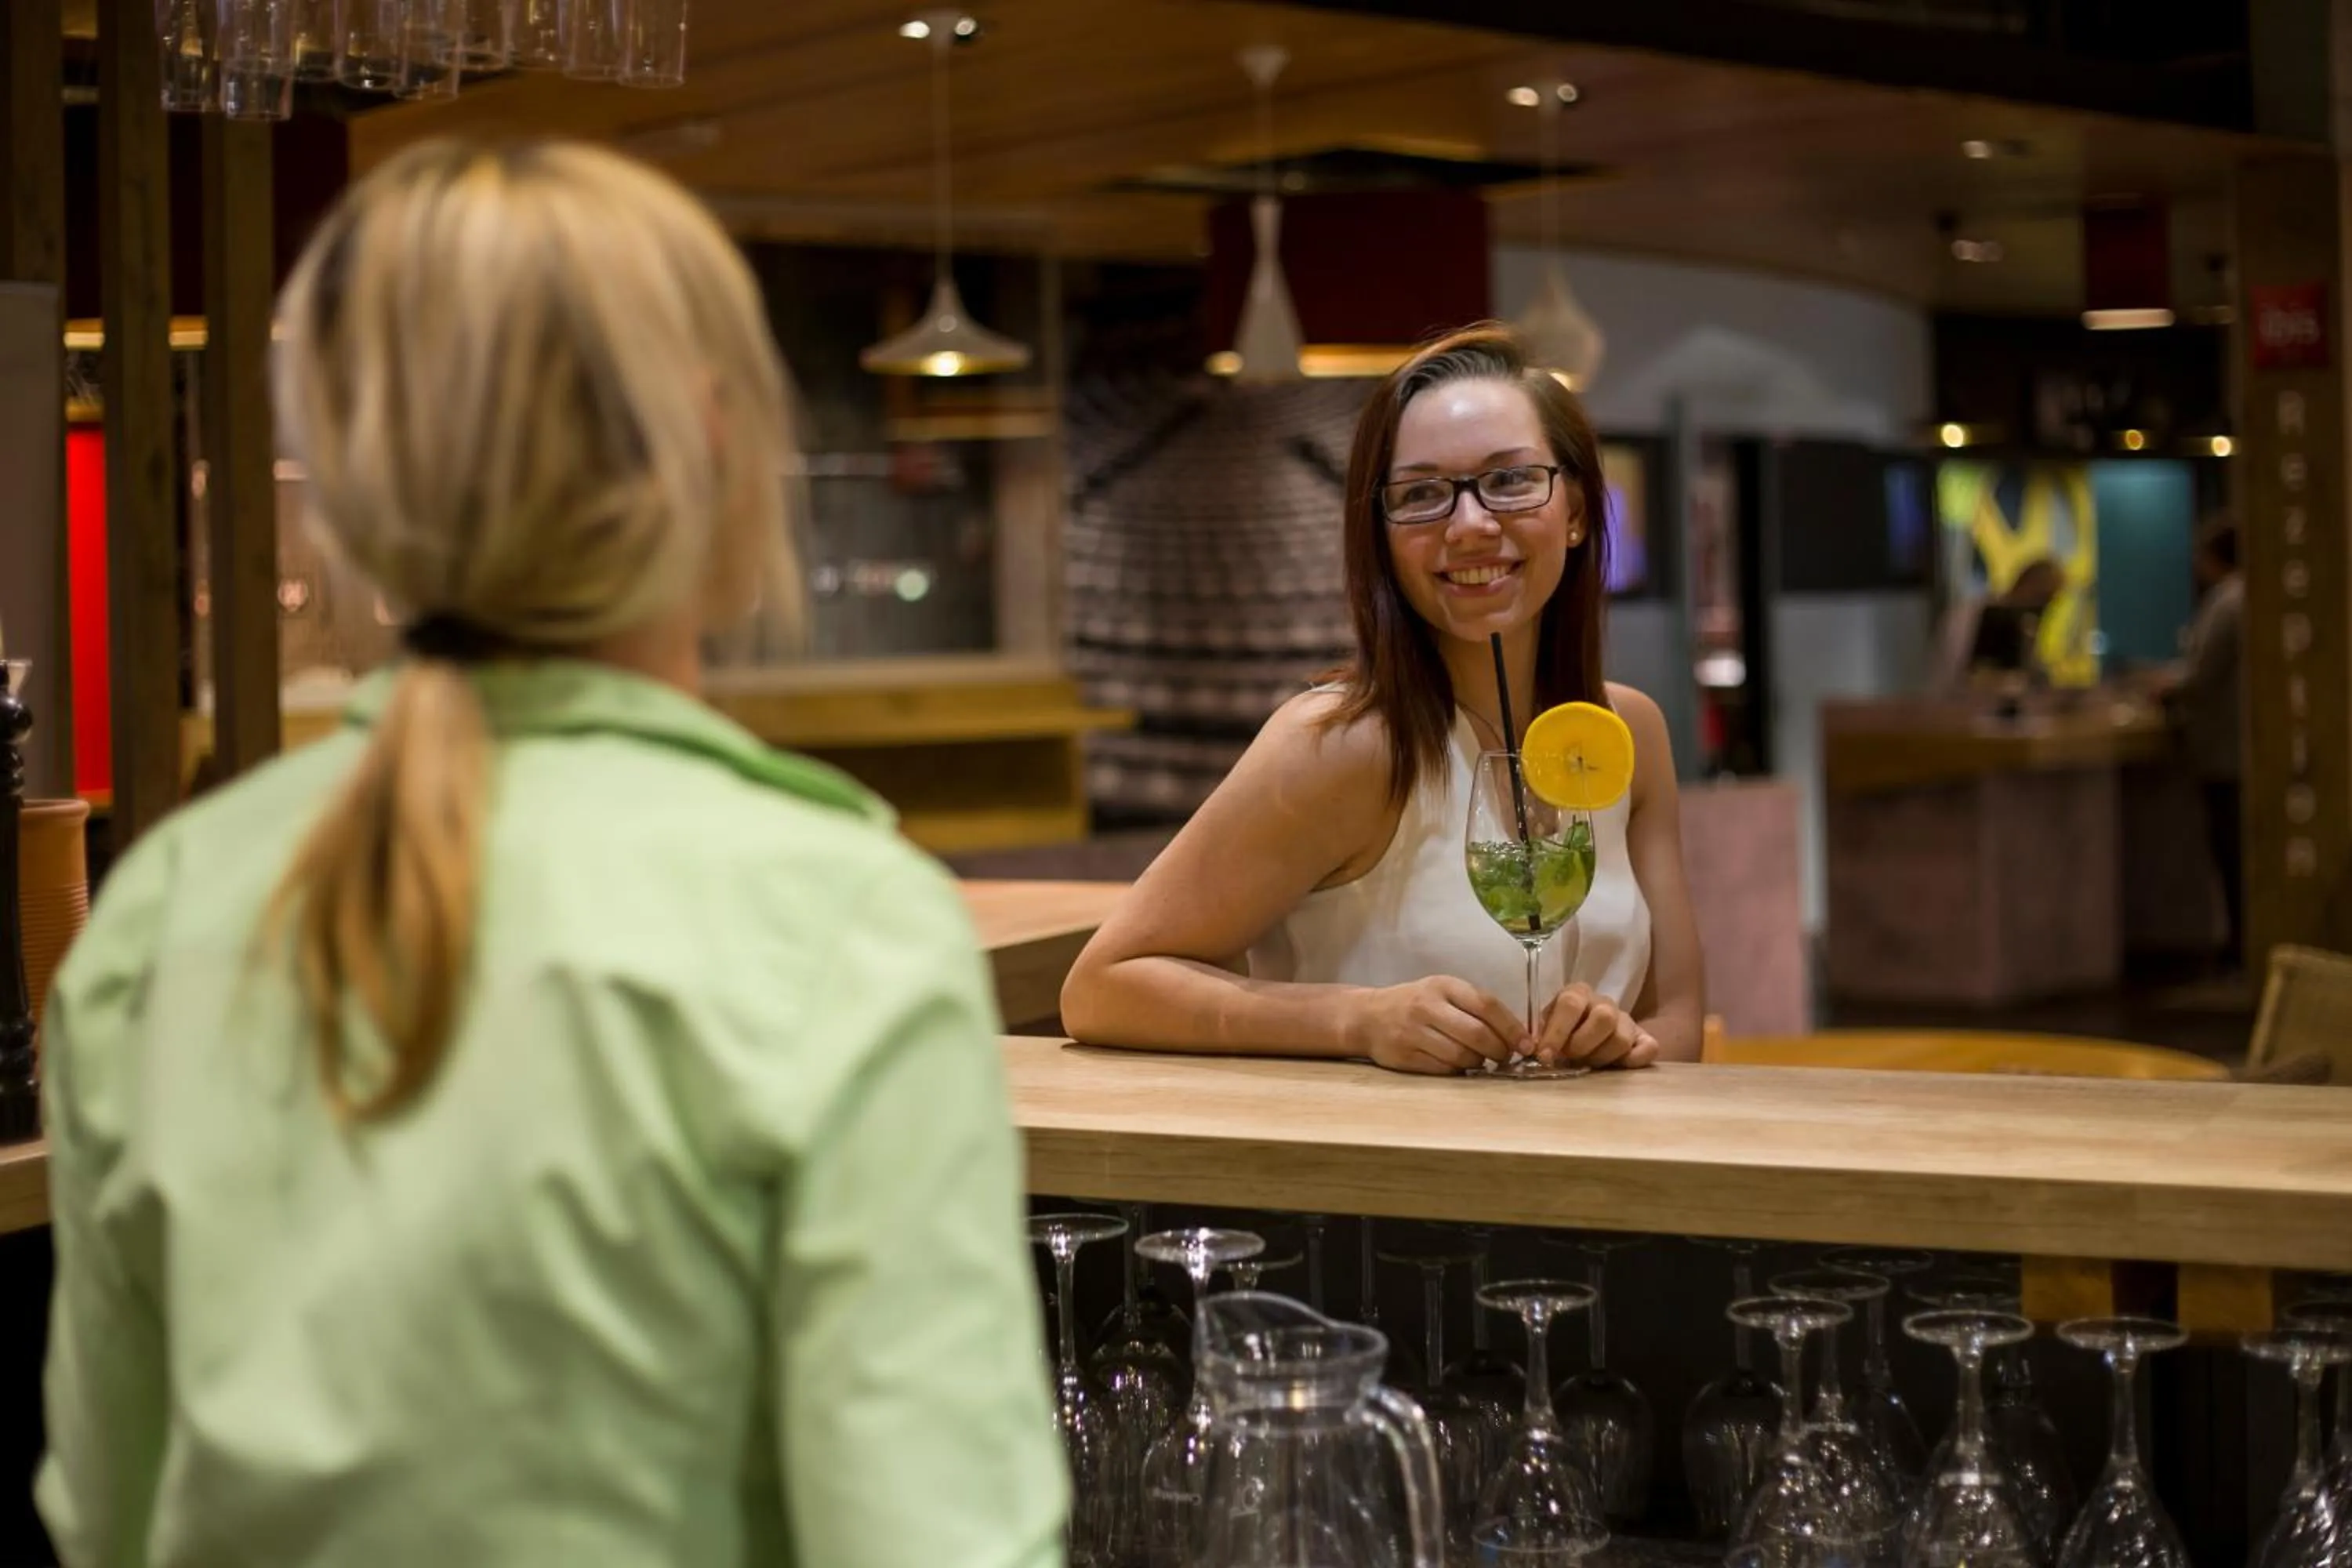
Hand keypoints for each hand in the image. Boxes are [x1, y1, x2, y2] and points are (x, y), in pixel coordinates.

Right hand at [1348, 976, 1529, 1075]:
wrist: (1368, 1016)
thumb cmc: (1416, 1003)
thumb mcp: (1443, 992)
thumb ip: (1475, 1007)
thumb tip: (1516, 1034)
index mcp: (1443, 986)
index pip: (1487, 1005)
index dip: (1512, 1028)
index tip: (1527, 1044)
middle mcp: (1427, 1007)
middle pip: (1477, 1034)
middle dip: (1499, 1051)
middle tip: (1506, 1057)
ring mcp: (1413, 1032)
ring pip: (1462, 1056)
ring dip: (1479, 1063)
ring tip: (1479, 1060)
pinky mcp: (1404, 1056)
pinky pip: (1443, 1070)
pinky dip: (1458, 1070)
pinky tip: (1458, 1065)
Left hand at [1534, 982, 1658, 1070]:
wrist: (1585, 1034)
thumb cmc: (1560, 1033)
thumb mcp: (1545, 1028)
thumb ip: (1541, 1036)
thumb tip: (1532, 1049)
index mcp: (1577, 993)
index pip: (1570, 1004)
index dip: (1556, 1032)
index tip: (1545, 1056)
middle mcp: (1604, 1002)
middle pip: (1603, 1018)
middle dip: (1583, 1044)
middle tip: (1571, 1058)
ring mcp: (1627, 1020)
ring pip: (1622, 1038)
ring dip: (1602, 1057)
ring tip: (1589, 1063)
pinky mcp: (1644, 1038)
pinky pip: (1649, 1048)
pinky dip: (1633, 1060)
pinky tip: (1617, 1066)